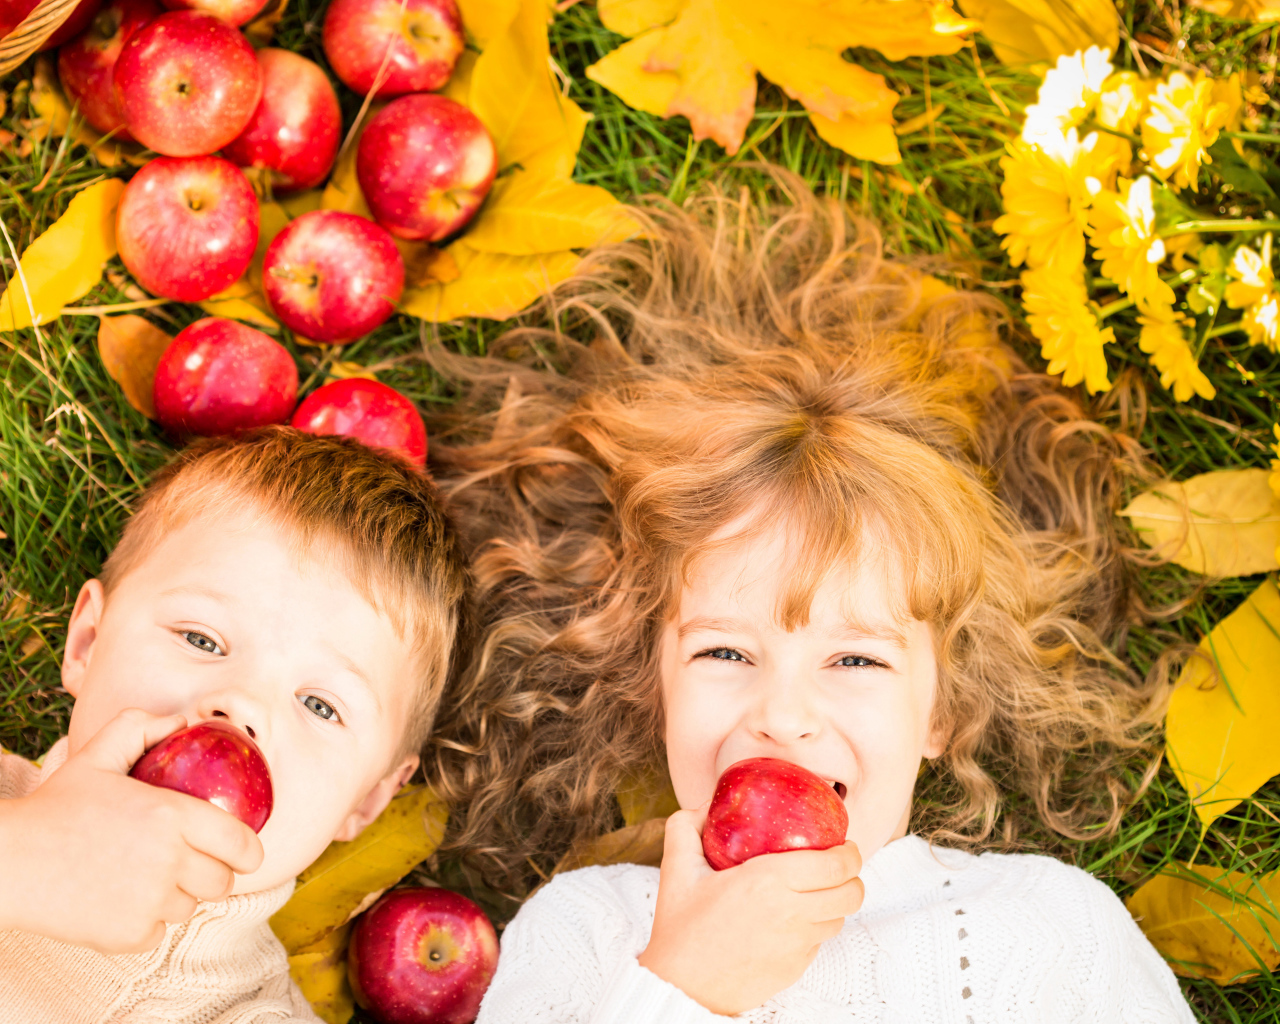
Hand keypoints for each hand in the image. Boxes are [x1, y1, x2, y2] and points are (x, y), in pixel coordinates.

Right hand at [0, 708, 263, 952]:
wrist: (6, 862)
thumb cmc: (54, 806)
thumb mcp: (96, 755)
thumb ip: (140, 728)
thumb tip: (182, 722)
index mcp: (172, 815)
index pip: (242, 844)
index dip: (248, 851)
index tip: (242, 853)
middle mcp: (168, 860)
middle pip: (223, 882)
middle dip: (211, 874)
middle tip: (186, 863)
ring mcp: (149, 902)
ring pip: (190, 908)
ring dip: (175, 897)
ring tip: (142, 878)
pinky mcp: (128, 936)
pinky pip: (159, 933)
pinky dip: (145, 923)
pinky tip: (118, 900)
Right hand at [637, 805, 863, 1016]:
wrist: (681, 987)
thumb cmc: (680, 929)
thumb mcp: (676, 868)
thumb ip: (686, 827)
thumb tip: (705, 807)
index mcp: (768, 882)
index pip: (837, 865)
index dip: (849, 851)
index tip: (843, 843)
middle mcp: (791, 914)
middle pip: (852, 892)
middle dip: (853, 875)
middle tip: (837, 864)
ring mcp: (797, 946)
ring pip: (839, 918)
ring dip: (835, 901)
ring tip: (815, 889)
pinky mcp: (796, 968)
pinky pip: (819, 941)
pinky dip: (815, 926)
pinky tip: (792, 918)